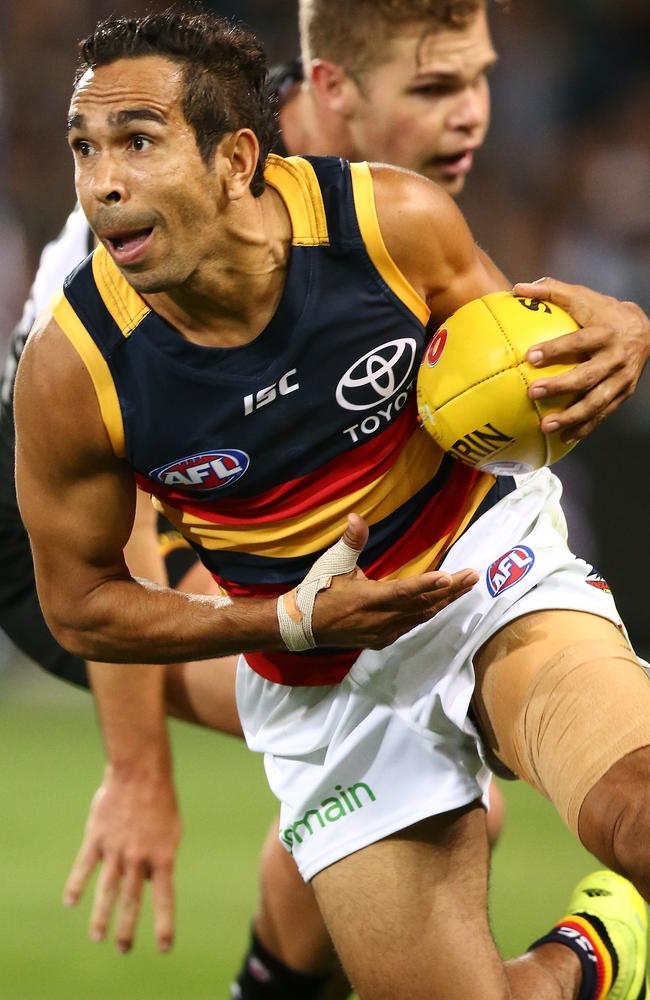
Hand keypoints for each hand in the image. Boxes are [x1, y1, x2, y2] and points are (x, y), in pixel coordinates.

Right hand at [63, 765, 180, 953]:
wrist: (141, 770)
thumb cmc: (160, 800)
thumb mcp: (170, 830)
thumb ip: (159, 858)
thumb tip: (149, 883)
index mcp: (163, 855)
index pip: (164, 898)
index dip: (164, 925)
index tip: (163, 948)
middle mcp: (139, 857)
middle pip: (131, 901)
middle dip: (127, 930)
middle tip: (123, 950)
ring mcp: (116, 848)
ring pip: (107, 890)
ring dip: (101, 917)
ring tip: (98, 937)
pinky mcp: (96, 838)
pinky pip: (84, 867)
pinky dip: (76, 885)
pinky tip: (70, 902)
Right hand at [312, 515, 477, 647]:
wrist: (302, 625)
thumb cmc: (318, 591)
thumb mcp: (333, 564)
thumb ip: (351, 541)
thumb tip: (355, 517)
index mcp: (368, 599)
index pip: (404, 591)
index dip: (428, 584)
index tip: (451, 576)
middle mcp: (380, 619)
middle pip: (423, 605)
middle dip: (451, 590)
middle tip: (473, 576)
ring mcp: (383, 632)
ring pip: (422, 616)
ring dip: (445, 602)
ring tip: (466, 587)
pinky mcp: (382, 639)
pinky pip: (412, 625)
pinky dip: (429, 613)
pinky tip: (441, 604)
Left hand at [513, 277, 649, 439]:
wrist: (645, 330)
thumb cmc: (603, 312)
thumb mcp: (582, 296)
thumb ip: (551, 291)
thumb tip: (516, 288)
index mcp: (605, 333)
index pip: (579, 341)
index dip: (555, 349)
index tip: (530, 357)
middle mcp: (615, 358)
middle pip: (587, 376)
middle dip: (560, 387)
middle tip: (532, 393)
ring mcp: (621, 379)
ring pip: (596, 402)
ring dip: (571, 417)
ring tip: (545, 426)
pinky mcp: (623, 394)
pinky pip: (603, 414)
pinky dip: (584, 427)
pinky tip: (563, 437)